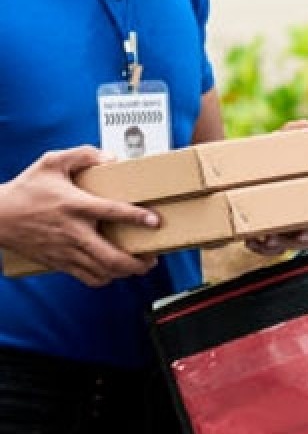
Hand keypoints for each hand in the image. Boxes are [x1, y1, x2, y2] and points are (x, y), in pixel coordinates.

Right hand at [0, 147, 159, 287]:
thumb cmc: (26, 189)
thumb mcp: (51, 162)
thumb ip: (82, 154)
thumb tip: (110, 157)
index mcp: (76, 206)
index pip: (112, 212)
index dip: (137, 217)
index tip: (155, 221)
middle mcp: (74, 232)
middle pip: (112, 256)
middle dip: (137, 262)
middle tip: (152, 257)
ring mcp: (67, 251)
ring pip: (103, 272)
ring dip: (125, 272)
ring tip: (139, 266)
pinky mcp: (60, 263)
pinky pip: (88, 278)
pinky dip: (105, 278)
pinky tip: (113, 270)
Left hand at [245, 118, 307, 257]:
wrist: (255, 165)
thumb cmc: (279, 155)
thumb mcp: (287, 144)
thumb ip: (295, 135)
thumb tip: (303, 125)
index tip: (306, 232)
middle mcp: (305, 221)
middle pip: (303, 240)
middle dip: (290, 241)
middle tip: (275, 236)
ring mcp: (287, 230)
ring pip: (283, 247)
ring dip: (272, 245)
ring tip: (259, 237)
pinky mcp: (268, 235)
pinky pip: (265, 248)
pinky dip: (257, 246)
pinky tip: (249, 239)